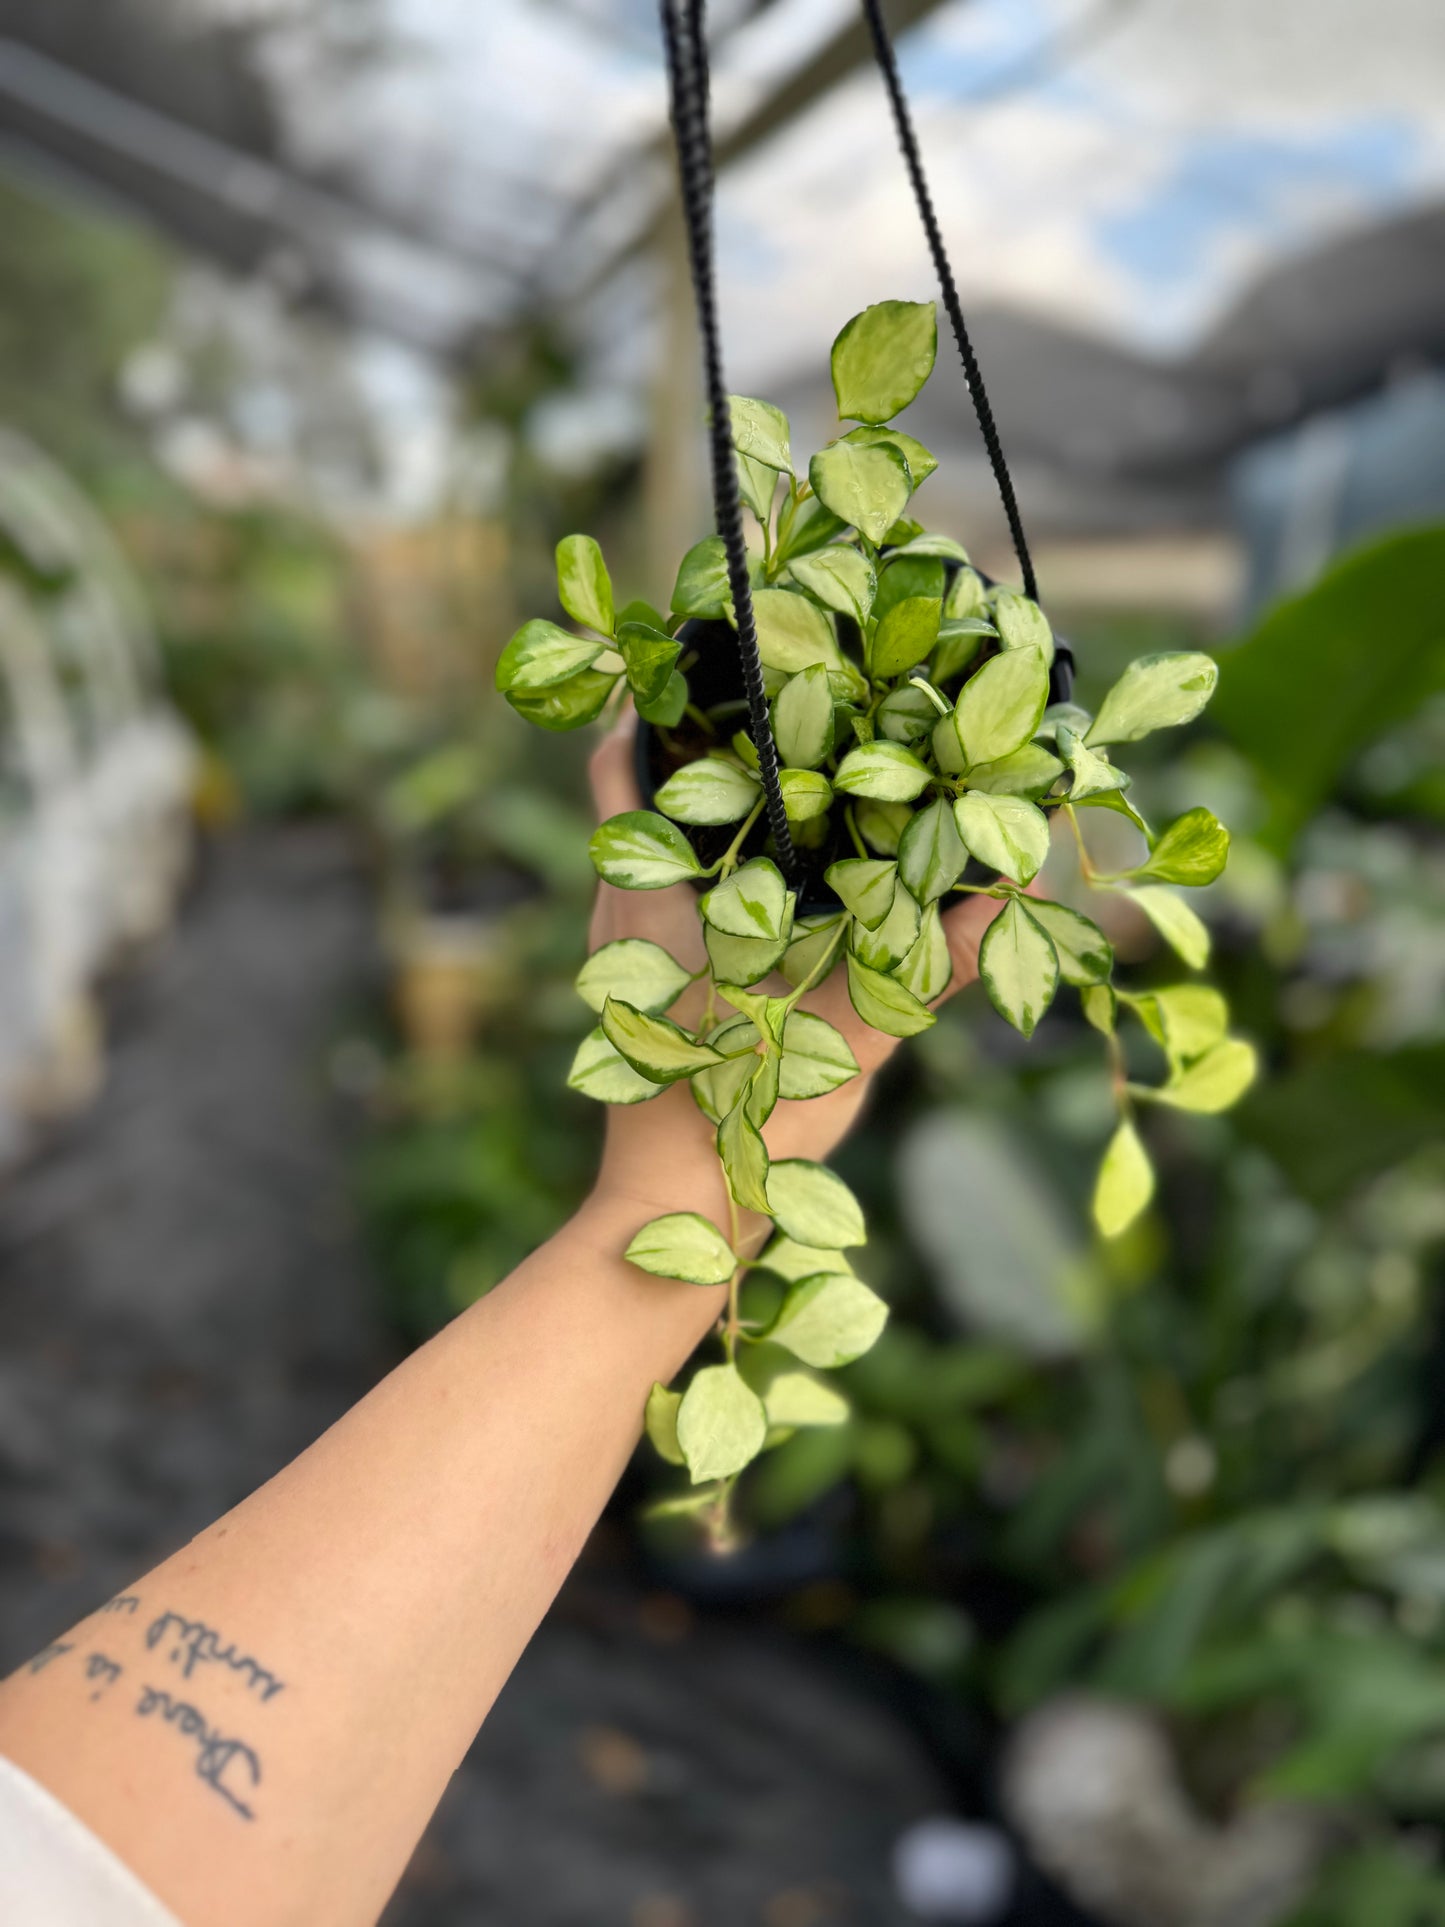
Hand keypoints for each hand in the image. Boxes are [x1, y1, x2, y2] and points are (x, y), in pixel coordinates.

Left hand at [583, 709, 1004, 1242]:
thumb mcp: (855, 1034)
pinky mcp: (623, 999)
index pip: (618, 770)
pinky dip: (675, 868)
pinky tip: (741, 879)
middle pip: (622, 799)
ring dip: (673, 811)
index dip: (648, 709)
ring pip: (628, 852)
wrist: (667, 1216)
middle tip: (747, 711)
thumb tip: (1014, 895)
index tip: (696, 666)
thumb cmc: (745, 1119)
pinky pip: (636, 900)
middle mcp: (616, 915)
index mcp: (652, 900)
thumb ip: (936, 963)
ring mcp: (611, 959)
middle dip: (674, 749)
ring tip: (750, 779)